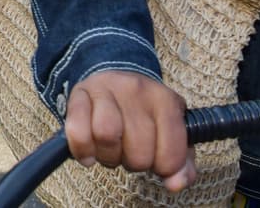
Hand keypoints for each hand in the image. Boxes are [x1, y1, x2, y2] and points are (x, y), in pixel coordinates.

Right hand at [64, 70, 194, 191]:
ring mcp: (106, 89)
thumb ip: (182, 163)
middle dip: (134, 163)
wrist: (115, 76)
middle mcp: (137, 90)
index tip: (158, 160)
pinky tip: (89, 153)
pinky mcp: (79, 94)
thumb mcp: (171, 131)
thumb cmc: (145, 113)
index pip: (170, 155)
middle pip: (138, 152)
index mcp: (166, 100)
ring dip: (109, 156)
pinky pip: (77, 131)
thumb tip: (176, 184)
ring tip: (113, 149)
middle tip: (131, 152)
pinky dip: (83, 151)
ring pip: (107, 135)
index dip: (163, 168)